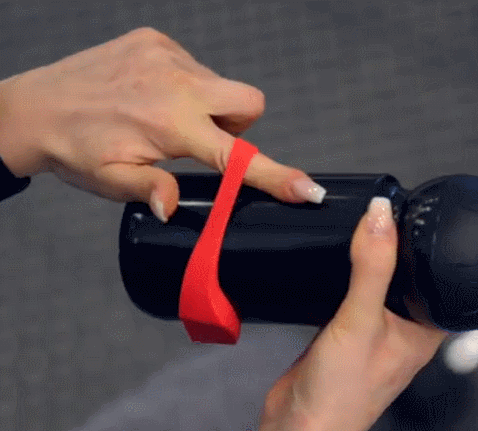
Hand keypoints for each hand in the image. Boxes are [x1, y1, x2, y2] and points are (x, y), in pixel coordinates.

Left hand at [0, 27, 325, 220]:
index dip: (276, 176)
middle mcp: (177, 84)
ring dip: (209, 105)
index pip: (238, 155)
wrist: (34, 108)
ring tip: (167, 117)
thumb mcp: (113, 182)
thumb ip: (152, 191)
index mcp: (171, 126)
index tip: (306, 189)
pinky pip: (196, 66)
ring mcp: (167, 56)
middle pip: (251, 102)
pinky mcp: (156, 41)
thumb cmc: (74, 148)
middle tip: (203, 140)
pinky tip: (154, 95)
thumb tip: (174, 206)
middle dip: (240, 125)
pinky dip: (187, 85)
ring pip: (222, 85)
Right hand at [257, 197, 449, 430]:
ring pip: (378, 288)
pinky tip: (336, 267)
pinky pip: (350, 298)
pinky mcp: (344, 335)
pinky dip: (345, 280)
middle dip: (400, 251)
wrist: (298, 426)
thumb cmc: (341, 393)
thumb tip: (381, 216)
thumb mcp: (360, 320)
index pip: (445, 282)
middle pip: (409, 280)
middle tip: (390, 218)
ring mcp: (373, 333)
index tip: (427, 219)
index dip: (440, 251)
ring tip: (364, 236)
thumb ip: (371, 266)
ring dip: (372, 264)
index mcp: (423, 332)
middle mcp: (403, 331)